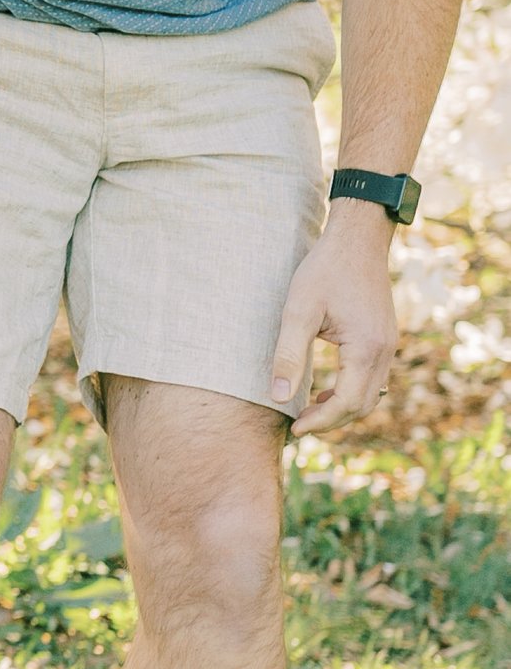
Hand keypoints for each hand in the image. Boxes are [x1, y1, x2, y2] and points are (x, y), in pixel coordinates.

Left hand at [269, 203, 398, 428]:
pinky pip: (372, 379)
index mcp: (366, 348)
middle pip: (362, 406)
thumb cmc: (325, 270)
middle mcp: (385, 352)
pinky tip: (324, 391)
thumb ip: (288, 354)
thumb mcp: (298, 310)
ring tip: (309, 413)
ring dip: (342, 409)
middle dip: (331, 422)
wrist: (357, 239)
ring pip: (370, 395)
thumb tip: (278, 397)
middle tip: (299, 426)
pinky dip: (351, 393)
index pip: (346, 403)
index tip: (294, 429)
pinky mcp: (384, 339)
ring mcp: (389, 346)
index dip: (320, 422)